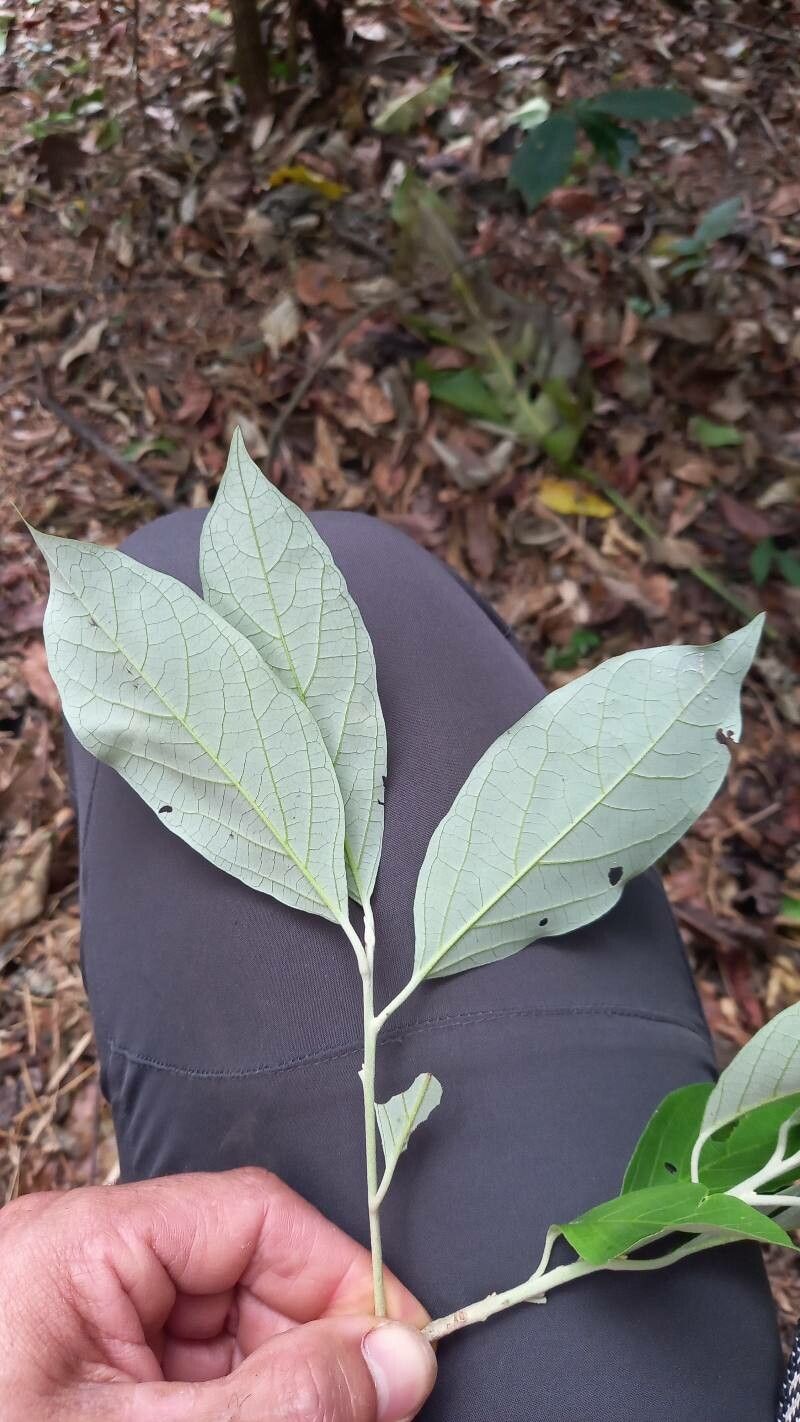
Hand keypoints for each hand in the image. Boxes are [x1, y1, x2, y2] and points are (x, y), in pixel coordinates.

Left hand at [0, 1166, 435, 1420]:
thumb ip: (282, 1405)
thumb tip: (401, 1356)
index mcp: (79, 1248)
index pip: (250, 1219)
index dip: (338, 1277)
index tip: (402, 1353)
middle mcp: (76, 1275)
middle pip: (241, 1281)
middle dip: (308, 1354)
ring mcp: (72, 1339)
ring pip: (218, 1347)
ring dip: (272, 1400)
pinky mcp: (73, 1390)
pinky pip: (177, 1389)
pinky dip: (225, 1420)